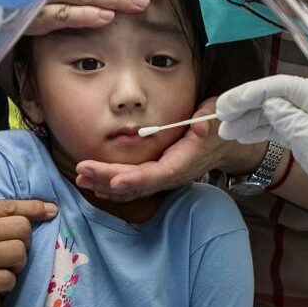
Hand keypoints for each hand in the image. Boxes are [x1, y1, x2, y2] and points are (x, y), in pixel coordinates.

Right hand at [0, 199, 57, 306]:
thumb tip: (2, 214)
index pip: (8, 206)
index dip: (34, 208)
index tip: (51, 210)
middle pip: (20, 229)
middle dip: (25, 238)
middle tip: (16, 247)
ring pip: (18, 254)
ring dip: (18, 262)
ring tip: (6, 266)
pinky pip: (6, 280)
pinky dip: (7, 282)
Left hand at [76, 98, 266, 201]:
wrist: (226, 143)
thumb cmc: (220, 126)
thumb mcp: (218, 118)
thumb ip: (208, 122)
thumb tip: (200, 126)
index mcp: (184, 162)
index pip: (158, 175)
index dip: (136, 180)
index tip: (114, 181)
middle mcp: (172, 175)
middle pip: (137, 184)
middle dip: (108, 179)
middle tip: (82, 171)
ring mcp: (163, 178)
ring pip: (132, 188)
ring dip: (105, 184)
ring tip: (81, 178)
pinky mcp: (157, 176)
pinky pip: (133, 186)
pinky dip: (113, 186)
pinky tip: (95, 183)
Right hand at [217, 75, 307, 268]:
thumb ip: (298, 127)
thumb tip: (272, 105)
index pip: (288, 89)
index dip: (256, 92)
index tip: (230, 103)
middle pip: (280, 99)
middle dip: (248, 105)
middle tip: (220, 116)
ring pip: (278, 114)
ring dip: (251, 120)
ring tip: (227, 129)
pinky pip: (282, 130)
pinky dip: (262, 132)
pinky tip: (244, 136)